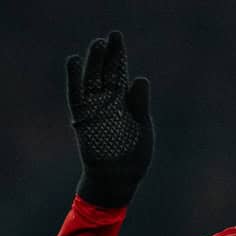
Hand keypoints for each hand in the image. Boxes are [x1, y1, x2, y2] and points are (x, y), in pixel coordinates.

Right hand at [66, 31, 153, 207]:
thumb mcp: (142, 128)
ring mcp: (94, 109)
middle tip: (111, 36)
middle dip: (108, 55)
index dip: (119, 56)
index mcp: (125, 102)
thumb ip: (140, 104)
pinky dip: (74, 79)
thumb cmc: (132, 155)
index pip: (120, 73)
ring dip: (93, 62)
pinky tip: (73, 61)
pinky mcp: (82, 118)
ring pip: (91, 80)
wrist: (118, 179)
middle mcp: (108, 102)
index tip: (117, 37)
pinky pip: (76, 95)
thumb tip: (140, 78)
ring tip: (97, 45)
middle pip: (106, 73)